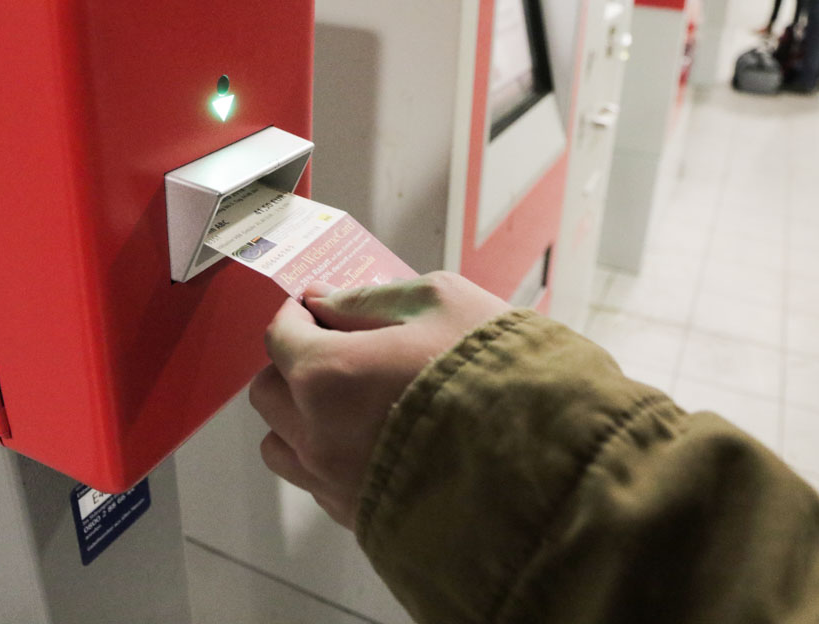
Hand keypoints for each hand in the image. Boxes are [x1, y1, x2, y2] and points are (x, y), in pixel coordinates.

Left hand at [249, 272, 510, 528]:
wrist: (550, 464)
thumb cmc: (500, 375)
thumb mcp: (440, 302)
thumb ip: (368, 298)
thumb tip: (324, 300)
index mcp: (327, 375)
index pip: (279, 336)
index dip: (296, 313)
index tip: (315, 306)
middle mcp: (318, 436)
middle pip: (268, 392)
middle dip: (291, 362)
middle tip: (334, 346)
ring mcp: (337, 484)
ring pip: (282, 445)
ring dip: (299, 415)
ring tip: (346, 399)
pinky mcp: (361, 520)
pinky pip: (318, 484)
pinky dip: (328, 456)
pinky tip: (372, 438)